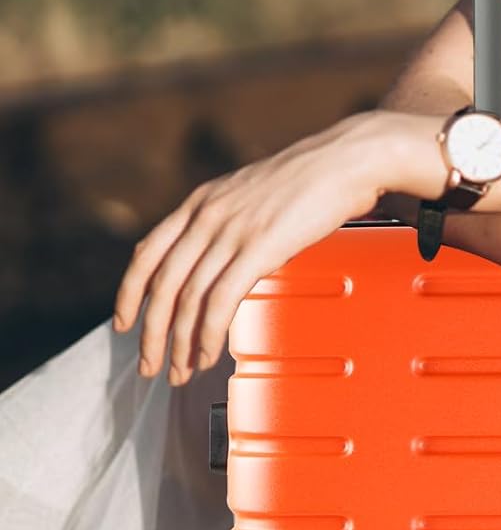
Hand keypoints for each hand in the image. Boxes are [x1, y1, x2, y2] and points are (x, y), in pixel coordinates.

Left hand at [112, 109, 425, 384]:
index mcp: (203, 200)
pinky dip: (207, 335)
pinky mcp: (258, 248)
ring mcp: (231, 231)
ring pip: (187, 299)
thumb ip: (232, 219)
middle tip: (150, 364)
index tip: (124, 322)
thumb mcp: (254, 190)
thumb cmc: (315, 175)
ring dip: (178, 343)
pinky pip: (219, 302)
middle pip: (161, 285)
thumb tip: (227, 257)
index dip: (128, 293)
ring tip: (182, 370)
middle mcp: (208, 215)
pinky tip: (208, 353)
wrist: (348, 158)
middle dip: (151, 334)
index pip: (147, 252)